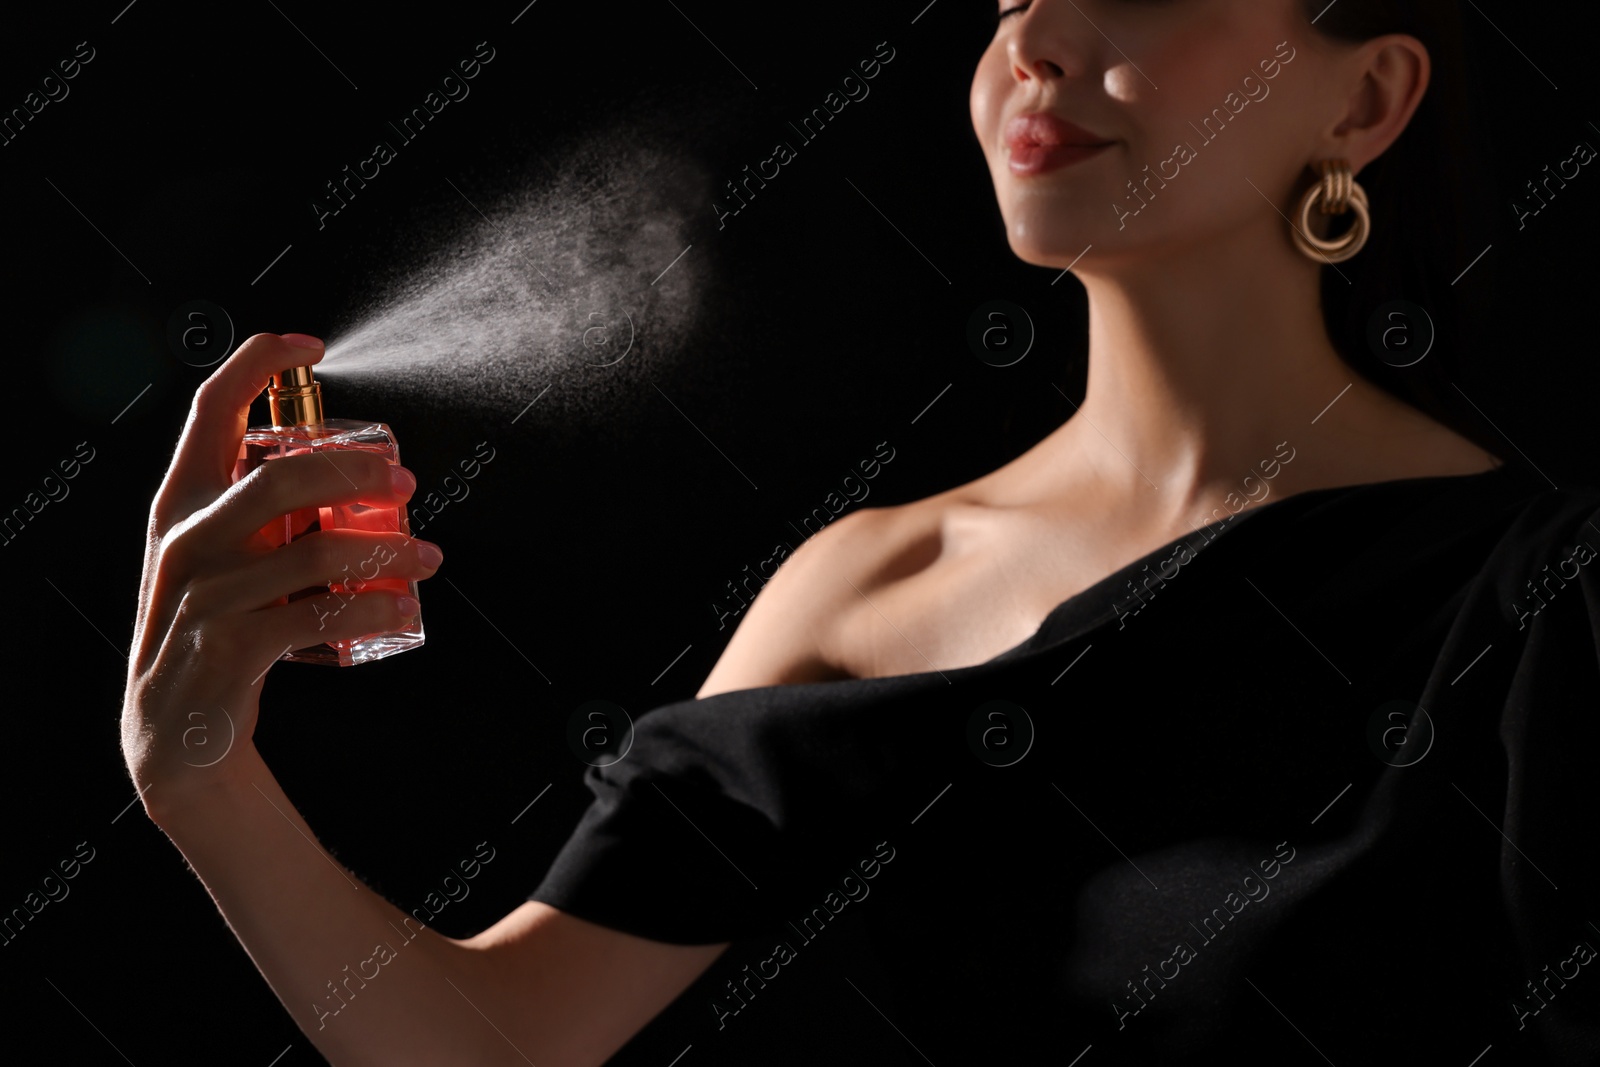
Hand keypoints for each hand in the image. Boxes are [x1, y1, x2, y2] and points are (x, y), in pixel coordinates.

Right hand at [121, 334, 442, 816]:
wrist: (177, 730)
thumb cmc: (216, 626)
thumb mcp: (224, 554)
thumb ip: (266, 510)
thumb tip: (353, 468)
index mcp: (180, 501)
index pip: (209, 409)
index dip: (258, 364)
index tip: (308, 344)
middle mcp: (185, 538)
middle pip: (278, 476)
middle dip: (355, 469)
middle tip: (405, 479)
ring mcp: (204, 594)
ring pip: (313, 552)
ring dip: (387, 548)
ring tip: (426, 555)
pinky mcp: (230, 647)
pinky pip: (318, 617)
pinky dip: (373, 609)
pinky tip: (405, 609)